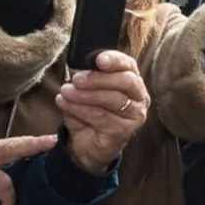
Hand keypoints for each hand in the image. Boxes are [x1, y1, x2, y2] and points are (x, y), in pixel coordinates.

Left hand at [56, 49, 150, 170]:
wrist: (87, 144)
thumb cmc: (89, 113)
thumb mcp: (86, 91)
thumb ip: (86, 77)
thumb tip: (77, 67)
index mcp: (132, 82)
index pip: (129, 65)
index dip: (115, 60)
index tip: (98, 59)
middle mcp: (139, 98)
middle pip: (126, 81)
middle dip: (98, 78)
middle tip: (76, 79)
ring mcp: (135, 115)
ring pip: (113, 99)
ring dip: (85, 94)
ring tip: (65, 92)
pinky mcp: (124, 131)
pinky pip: (101, 116)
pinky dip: (80, 109)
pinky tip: (65, 103)